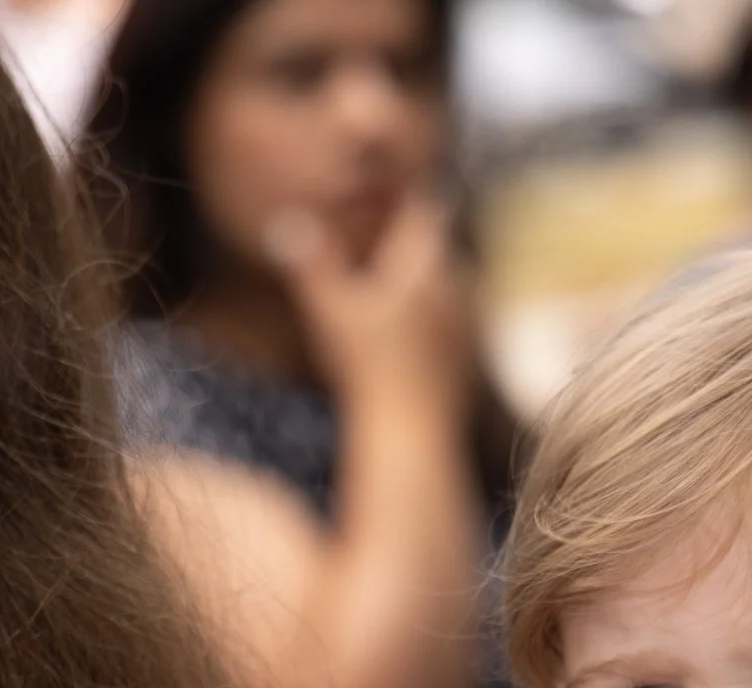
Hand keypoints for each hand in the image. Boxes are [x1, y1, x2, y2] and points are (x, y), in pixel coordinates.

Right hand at [264, 195, 467, 405]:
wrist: (411, 436)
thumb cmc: (367, 368)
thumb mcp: (330, 309)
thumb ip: (311, 263)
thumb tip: (287, 223)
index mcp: (428, 267)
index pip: (422, 211)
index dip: (401, 196)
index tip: (384, 187)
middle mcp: (455, 291)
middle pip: (434, 249)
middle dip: (407, 240)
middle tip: (382, 231)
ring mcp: (465, 328)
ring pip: (443, 288)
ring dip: (417, 282)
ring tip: (388, 283)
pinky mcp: (464, 362)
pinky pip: (446, 324)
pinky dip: (425, 319)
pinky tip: (402, 336)